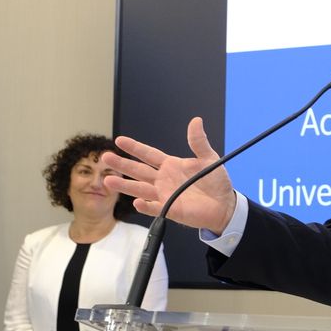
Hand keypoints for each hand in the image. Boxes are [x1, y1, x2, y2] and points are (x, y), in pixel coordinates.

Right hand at [102, 117, 236, 232]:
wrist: (225, 204)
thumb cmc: (216, 181)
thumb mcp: (208, 158)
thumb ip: (198, 142)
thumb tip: (196, 120)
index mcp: (170, 165)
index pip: (148, 154)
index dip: (134, 147)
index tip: (119, 140)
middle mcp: (163, 180)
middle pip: (138, 171)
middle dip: (122, 164)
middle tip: (105, 157)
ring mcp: (165, 195)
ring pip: (140, 189)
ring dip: (125, 185)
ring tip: (108, 180)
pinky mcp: (170, 210)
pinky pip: (154, 208)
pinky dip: (145, 206)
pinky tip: (136, 202)